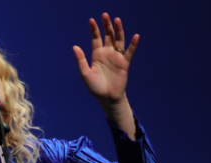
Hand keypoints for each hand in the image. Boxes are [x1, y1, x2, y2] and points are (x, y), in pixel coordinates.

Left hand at [72, 14, 138, 136]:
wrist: (107, 98)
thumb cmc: (95, 87)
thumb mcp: (85, 74)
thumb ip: (81, 60)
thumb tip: (75, 46)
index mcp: (97, 54)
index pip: (96, 38)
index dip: (94, 29)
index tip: (92, 20)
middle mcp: (107, 53)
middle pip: (108, 36)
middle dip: (106, 25)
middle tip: (105, 15)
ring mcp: (116, 57)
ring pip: (118, 40)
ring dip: (118, 30)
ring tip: (117, 20)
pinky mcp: (124, 64)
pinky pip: (129, 53)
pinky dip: (133, 45)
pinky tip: (136, 36)